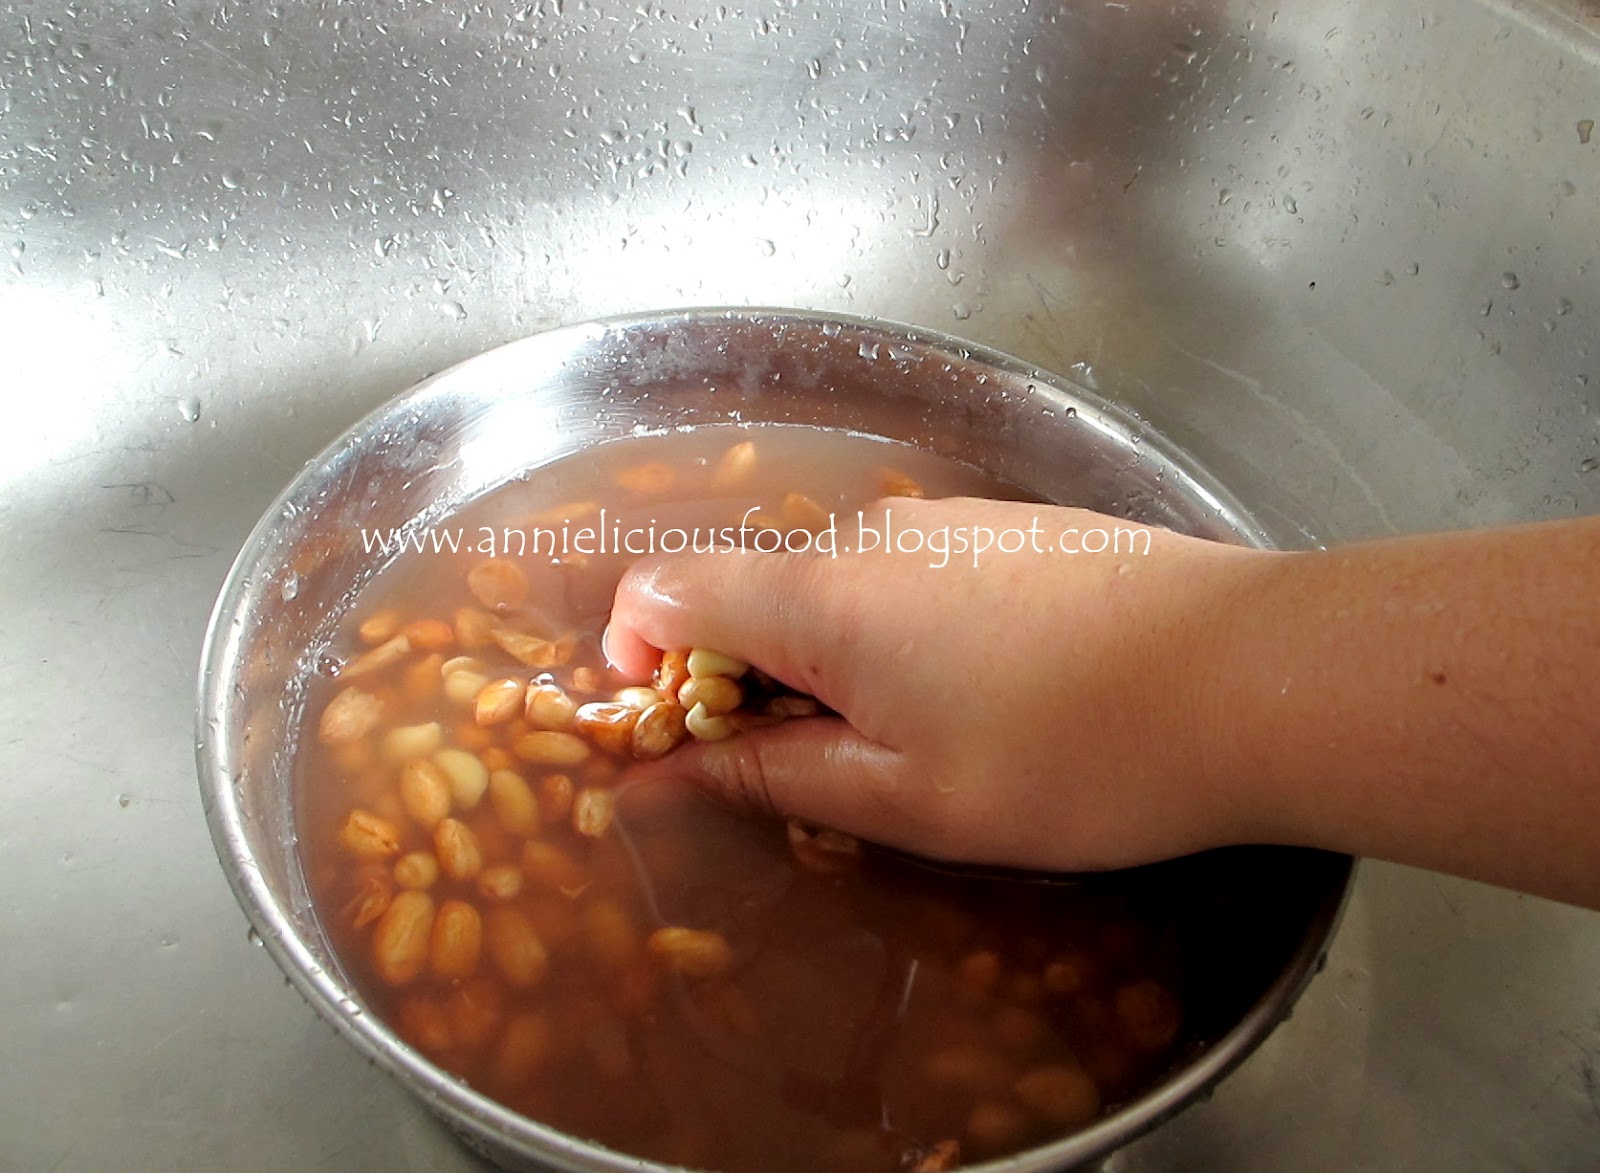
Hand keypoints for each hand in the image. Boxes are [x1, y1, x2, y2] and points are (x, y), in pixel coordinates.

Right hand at [603, 497, 1271, 872]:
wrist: (1251, 676)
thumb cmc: (1077, 757)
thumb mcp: (909, 798)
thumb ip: (772, 776)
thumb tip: (666, 779)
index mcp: (822, 595)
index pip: (666, 589)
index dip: (637, 660)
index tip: (673, 732)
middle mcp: (872, 533)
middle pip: (750, 588)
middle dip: (745, 679)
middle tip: (815, 773)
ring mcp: (947, 518)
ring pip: (836, 585)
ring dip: (831, 662)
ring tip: (923, 746)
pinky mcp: (1009, 526)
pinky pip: (909, 573)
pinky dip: (899, 634)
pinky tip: (986, 697)